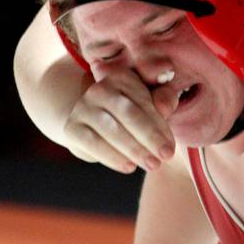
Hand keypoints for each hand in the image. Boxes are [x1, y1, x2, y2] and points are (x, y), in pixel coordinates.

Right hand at [63, 69, 177, 172]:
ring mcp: (83, 107)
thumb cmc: (132, 112)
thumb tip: (164, 107)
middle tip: (165, 157)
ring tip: (152, 164)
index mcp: (122, 77)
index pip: (144, 101)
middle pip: (129, 114)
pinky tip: (129, 166)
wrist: (92, 123)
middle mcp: (100, 89)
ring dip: (134, 149)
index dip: (160, 126)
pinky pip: (93, 143)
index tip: (171, 148)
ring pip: (111, 130)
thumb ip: (164, 99)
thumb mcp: (151, 102)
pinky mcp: (72, 127)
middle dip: (150, 137)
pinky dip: (113, 157)